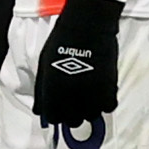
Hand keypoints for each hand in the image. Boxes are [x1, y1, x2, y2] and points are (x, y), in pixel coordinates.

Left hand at [29, 0, 121, 126]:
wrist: (86, 28)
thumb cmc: (61, 42)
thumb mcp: (44, 66)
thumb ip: (42, 90)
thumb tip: (39, 110)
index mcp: (53, 91)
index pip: (53, 118)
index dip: (56, 115)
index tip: (59, 110)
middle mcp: (72, 97)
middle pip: (73, 121)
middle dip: (72, 115)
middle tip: (74, 103)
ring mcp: (92, 94)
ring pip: (91, 116)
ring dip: (89, 110)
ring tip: (88, 96)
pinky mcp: (109, 88)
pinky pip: (109, 107)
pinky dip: (104, 103)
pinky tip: (100, 92)